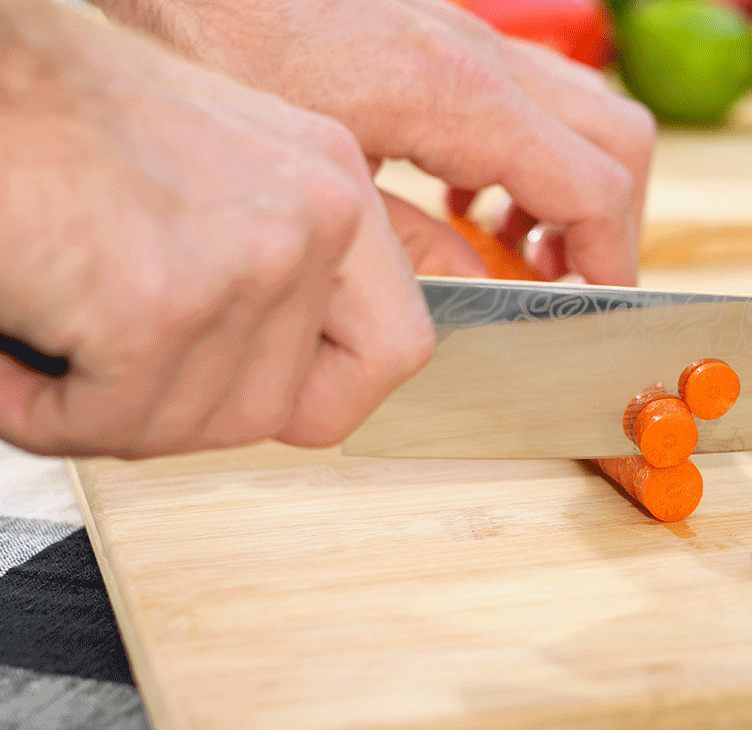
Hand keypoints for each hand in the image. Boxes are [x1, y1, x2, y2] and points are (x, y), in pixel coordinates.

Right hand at [0, 0, 433, 457]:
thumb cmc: (60, 115)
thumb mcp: (216, 170)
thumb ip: (274, 257)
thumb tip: (285, 361)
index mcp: (334, 184)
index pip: (396, 347)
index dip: (326, 397)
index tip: (273, 402)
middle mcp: (313, 216)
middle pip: (282, 405)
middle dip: (185, 413)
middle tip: (117, 376)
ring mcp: (248, 259)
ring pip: (198, 426)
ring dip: (108, 413)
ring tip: (53, 349)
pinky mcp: (161, 301)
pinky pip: (114, 422)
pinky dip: (45, 414)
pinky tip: (17, 359)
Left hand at [96, 0, 655, 284]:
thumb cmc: (215, 58)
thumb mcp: (316, 183)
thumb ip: (409, 244)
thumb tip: (482, 286)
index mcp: (458, 97)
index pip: (593, 185)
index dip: (612, 258)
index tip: (600, 306)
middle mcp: (479, 55)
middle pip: (618, 138)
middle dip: (614, 219)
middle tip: (570, 281)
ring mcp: (464, 37)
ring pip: (582, 111)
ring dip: (573, 185)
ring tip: (522, 248)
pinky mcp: (439, 37)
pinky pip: (529, 97)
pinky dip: (530, 157)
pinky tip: (466, 200)